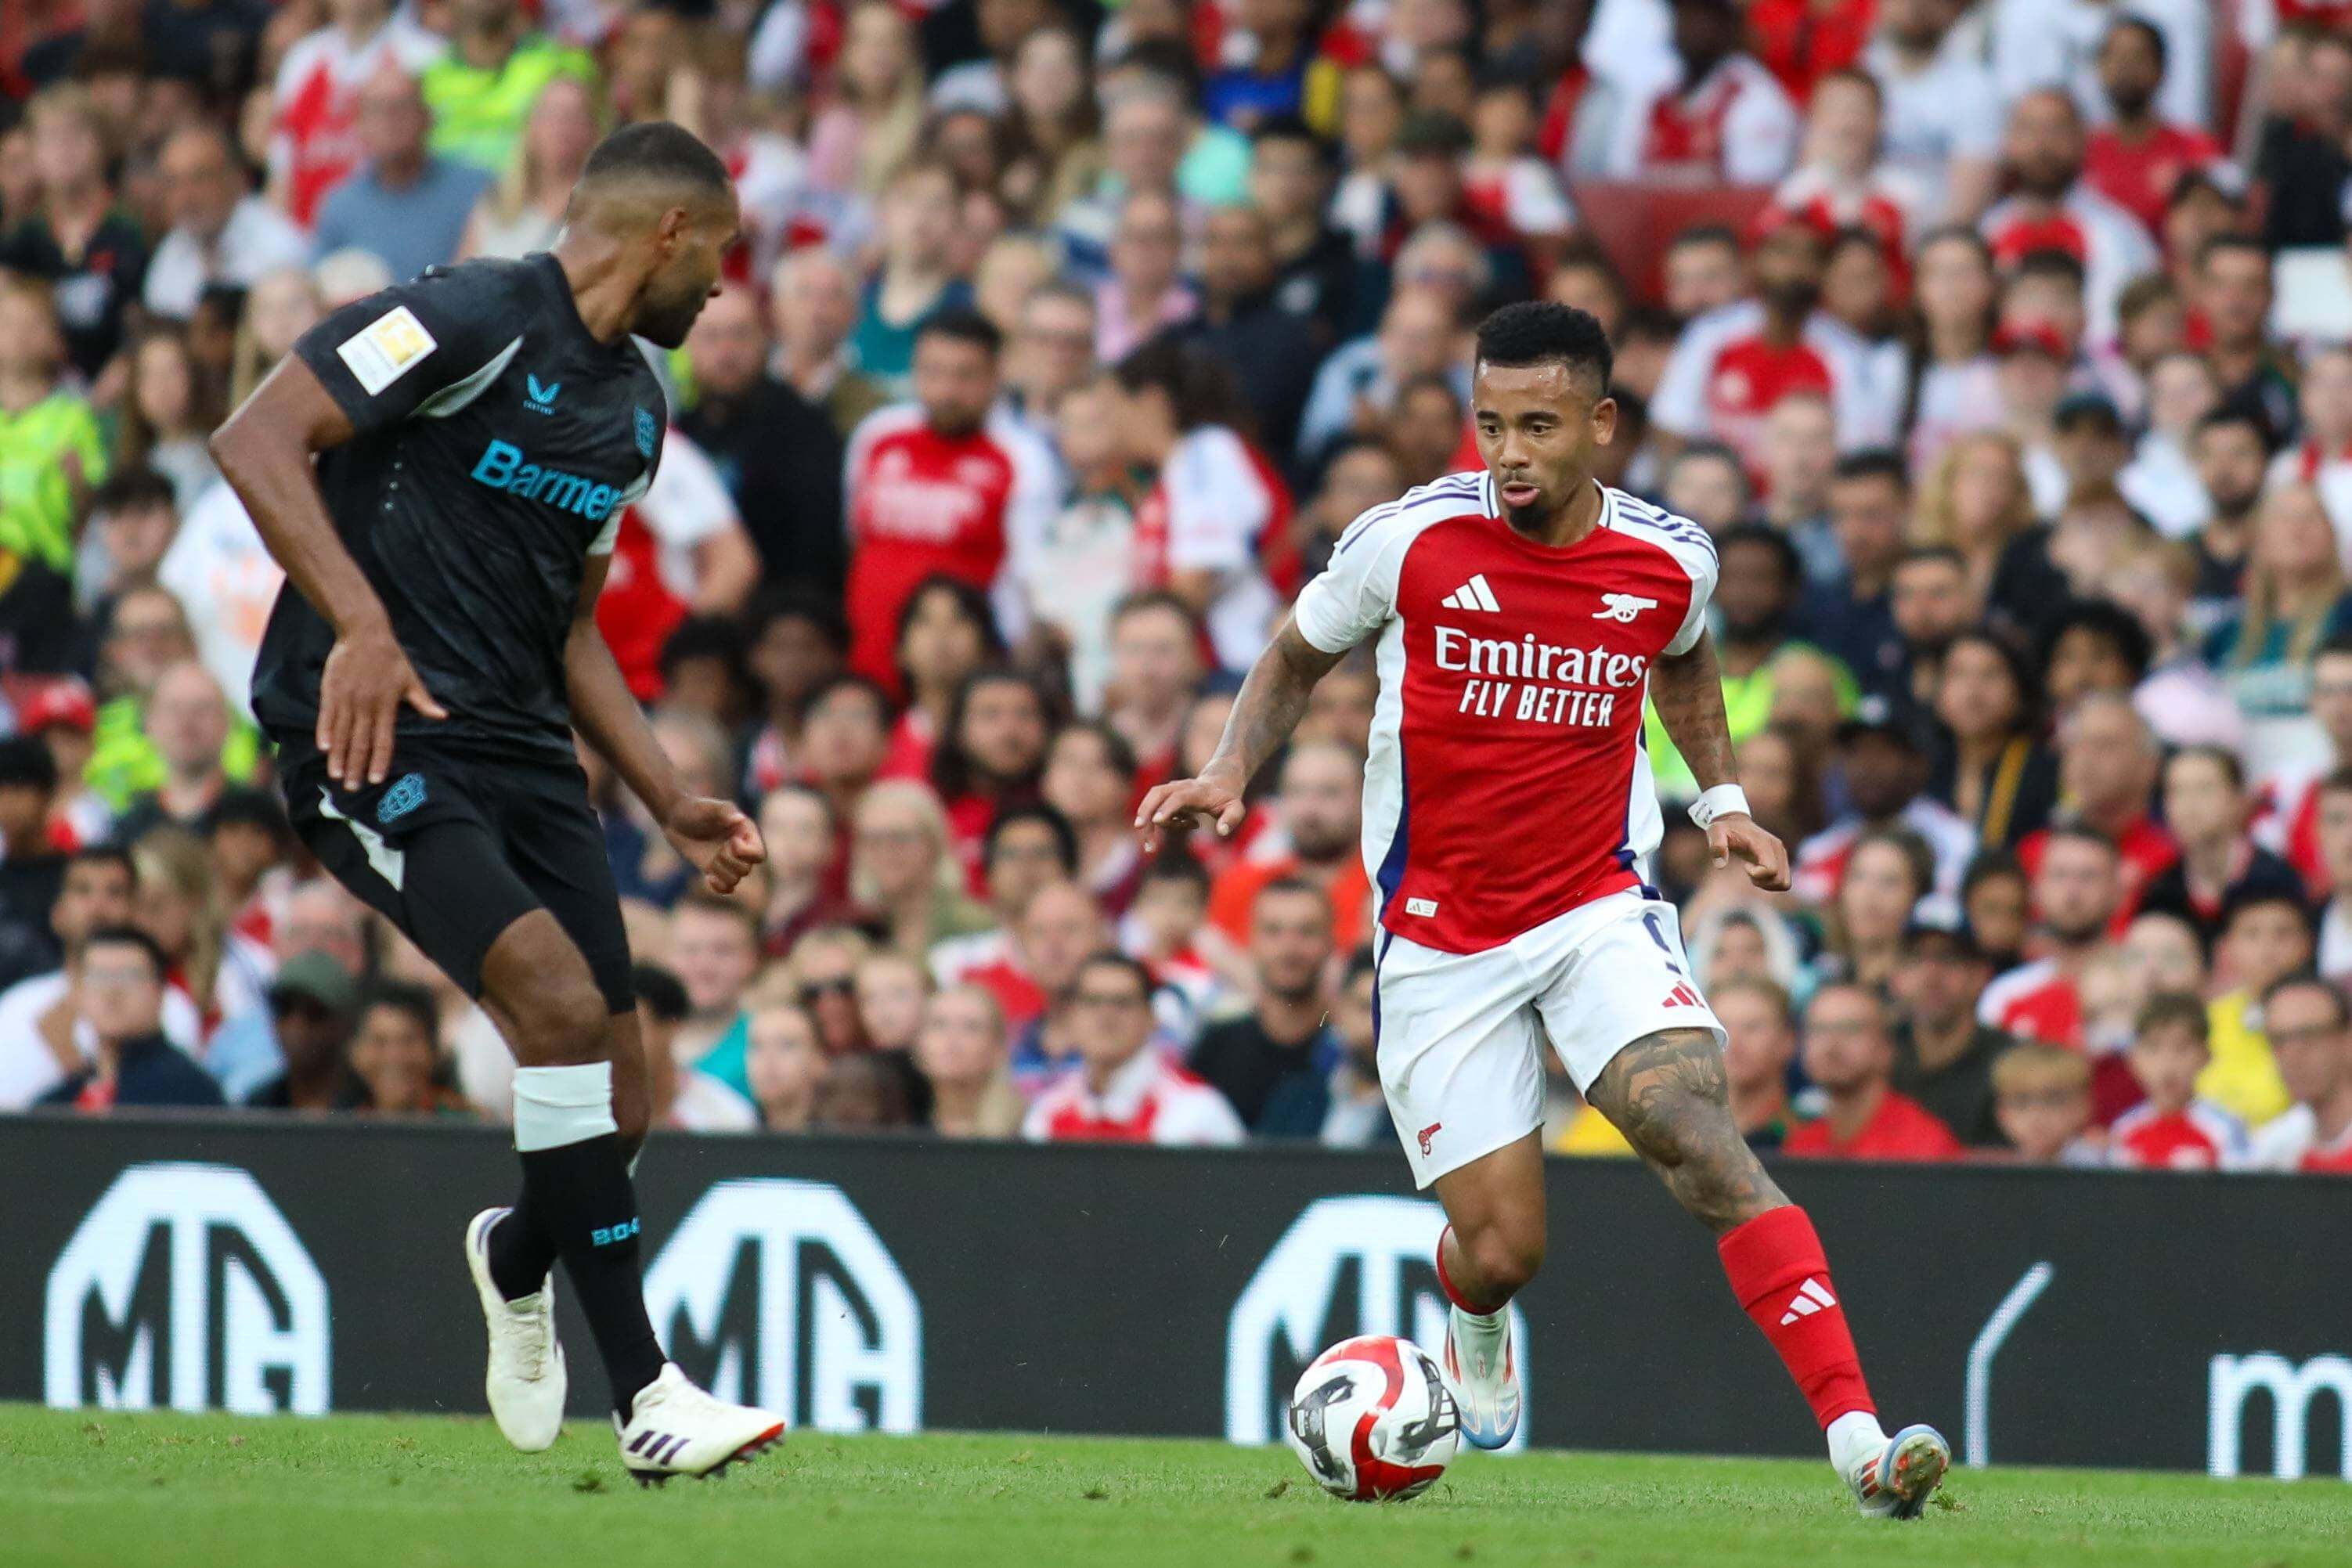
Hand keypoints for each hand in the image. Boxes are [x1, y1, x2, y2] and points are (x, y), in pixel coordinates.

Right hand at [317, 621, 445, 787]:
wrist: (364, 633)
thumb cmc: (391, 658)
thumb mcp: (411, 679)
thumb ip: (423, 701)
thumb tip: (443, 716)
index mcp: (387, 706)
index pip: (383, 740)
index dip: (379, 761)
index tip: (375, 780)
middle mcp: (366, 706)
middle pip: (360, 742)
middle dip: (356, 767)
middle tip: (351, 788)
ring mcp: (347, 699)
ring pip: (342, 734)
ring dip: (338, 756)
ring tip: (335, 776)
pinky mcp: (331, 692)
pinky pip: (326, 716)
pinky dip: (324, 732)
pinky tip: (324, 748)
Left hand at [663, 795, 764, 894]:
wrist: (674, 818)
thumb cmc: (694, 808)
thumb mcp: (710, 808)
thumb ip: (725, 812)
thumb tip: (740, 819)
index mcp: (746, 833)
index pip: (759, 854)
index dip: (746, 854)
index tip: (731, 842)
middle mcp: (740, 848)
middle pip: (746, 869)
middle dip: (729, 862)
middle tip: (717, 850)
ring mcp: (726, 860)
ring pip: (735, 880)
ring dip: (720, 873)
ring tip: (710, 861)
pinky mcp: (713, 869)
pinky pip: (726, 888)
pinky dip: (719, 887)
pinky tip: (708, 878)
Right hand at [1134, 765, 1245, 853]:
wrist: (1220, 782)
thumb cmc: (1227, 799)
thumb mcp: (1236, 808)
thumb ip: (1232, 819)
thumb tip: (1222, 832)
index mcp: (1197, 791)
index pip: (1179, 797)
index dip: (1168, 808)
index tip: (1157, 821)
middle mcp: (1181, 787)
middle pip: (1157, 793)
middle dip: (1145, 809)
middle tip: (1139, 828)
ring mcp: (1172, 790)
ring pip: (1152, 799)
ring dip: (1146, 819)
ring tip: (1151, 845)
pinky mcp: (1167, 796)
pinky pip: (1157, 809)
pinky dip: (1164, 823)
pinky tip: (1188, 824)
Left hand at [1708, 813, 1789, 891]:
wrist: (1736, 823)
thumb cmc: (1725, 829)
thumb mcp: (1715, 832)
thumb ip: (1717, 846)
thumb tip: (1720, 865)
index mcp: (1764, 843)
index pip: (1771, 870)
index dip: (1756, 874)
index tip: (1745, 865)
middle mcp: (1778, 848)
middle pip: (1779, 879)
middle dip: (1762, 881)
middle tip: (1748, 869)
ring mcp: (1782, 854)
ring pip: (1785, 883)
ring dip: (1768, 884)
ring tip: (1754, 873)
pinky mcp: (1782, 859)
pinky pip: (1784, 882)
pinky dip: (1771, 883)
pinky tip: (1758, 873)